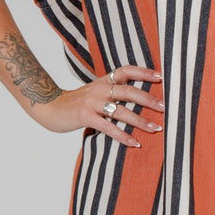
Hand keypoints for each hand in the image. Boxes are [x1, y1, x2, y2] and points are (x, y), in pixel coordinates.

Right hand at [30, 64, 164, 147]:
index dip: (143, 72)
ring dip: (140, 121)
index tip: (160, 77)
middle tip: (165, 107)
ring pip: (121, 111)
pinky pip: (108, 127)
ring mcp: (92, 103)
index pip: (125, 71)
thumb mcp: (94, 92)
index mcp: (103, 81)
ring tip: (156, 128)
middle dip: (148, 99)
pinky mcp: (85, 117)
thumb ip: (112, 93)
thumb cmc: (76, 103)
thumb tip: (137, 100)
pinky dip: (122, 136)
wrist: (49, 107)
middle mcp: (99, 89)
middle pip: (128, 91)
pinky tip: (134, 143)